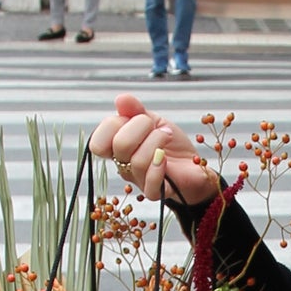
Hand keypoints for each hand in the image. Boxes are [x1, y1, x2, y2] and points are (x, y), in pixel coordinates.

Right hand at [88, 94, 220, 204]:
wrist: (193, 164)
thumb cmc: (171, 144)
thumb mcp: (153, 120)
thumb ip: (135, 110)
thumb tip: (121, 99)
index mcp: (116, 148)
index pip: (98, 142)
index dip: (115, 125)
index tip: (135, 118)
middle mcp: (123, 165)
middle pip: (119, 145)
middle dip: (142, 127)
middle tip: (156, 127)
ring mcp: (137, 180)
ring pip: (137, 160)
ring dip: (157, 141)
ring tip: (167, 137)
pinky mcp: (155, 191)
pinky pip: (150, 181)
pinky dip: (159, 165)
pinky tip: (166, 158)